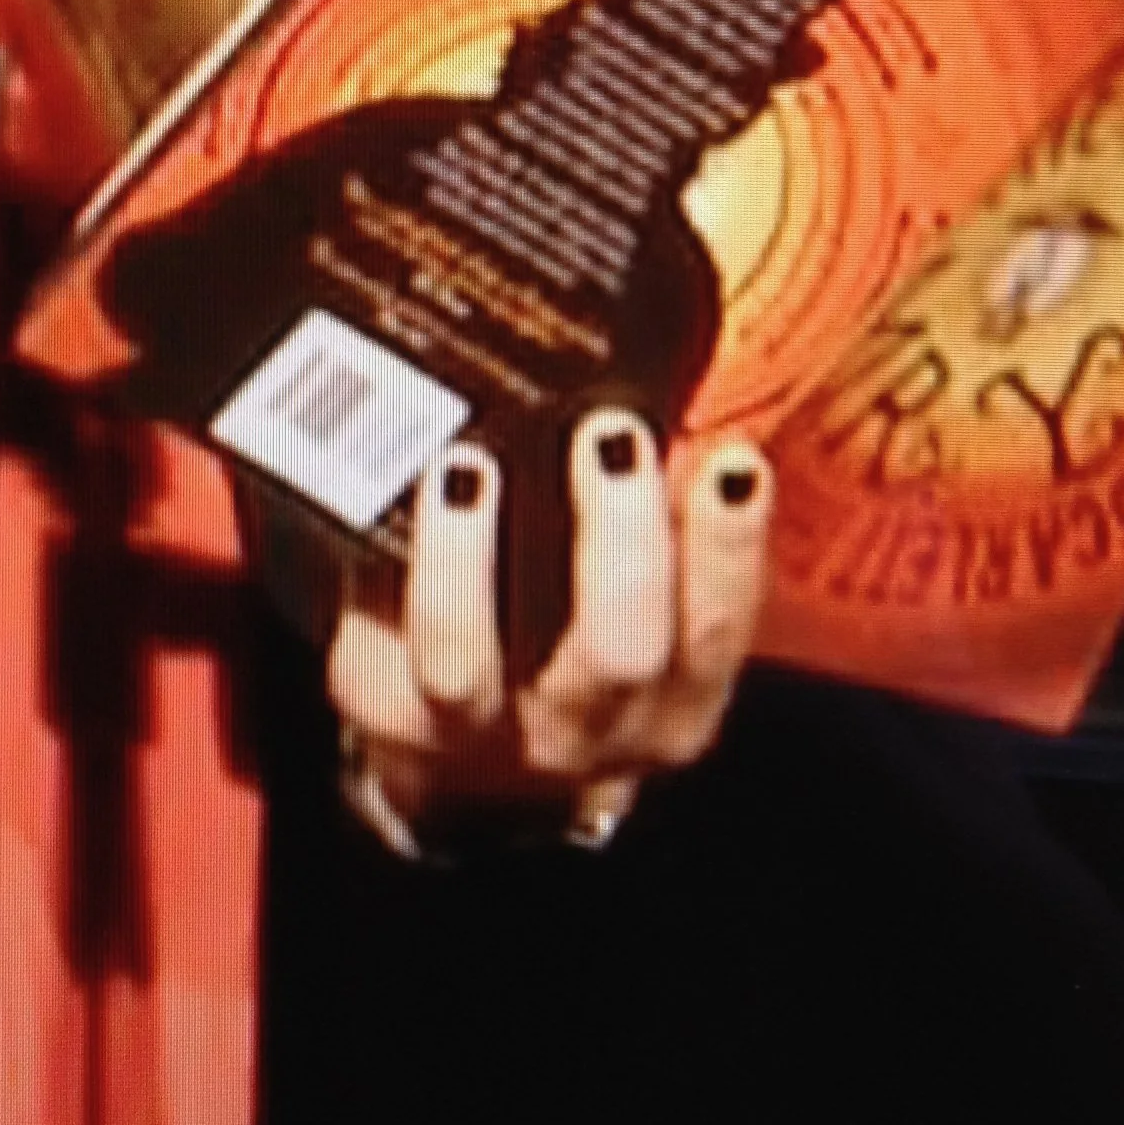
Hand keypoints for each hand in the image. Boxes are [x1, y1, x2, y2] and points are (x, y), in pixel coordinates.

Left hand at [324, 412, 772, 852]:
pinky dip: (406, 566)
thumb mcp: (634, 591)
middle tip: (612, 433)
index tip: (731, 459)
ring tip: (470, 465)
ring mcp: (484, 734)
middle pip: (618, 651)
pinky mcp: (394, 712)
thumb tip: (673, 386)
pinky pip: (392, 650)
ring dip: (466, 559)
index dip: (728, 548)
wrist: (459, 738)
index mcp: (677, 697)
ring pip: (469, 663)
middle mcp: (590, 730)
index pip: (718, 628)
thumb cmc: (566, 623)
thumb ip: (656, 515)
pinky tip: (417, 487)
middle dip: (621, 538)